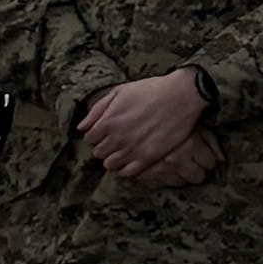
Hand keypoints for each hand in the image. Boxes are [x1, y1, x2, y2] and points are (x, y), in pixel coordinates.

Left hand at [78, 70, 219, 188]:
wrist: (181, 96)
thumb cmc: (150, 90)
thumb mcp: (120, 92)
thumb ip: (97, 110)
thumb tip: (82, 127)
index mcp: (108, 121)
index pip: (89, 138)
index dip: (96, 135)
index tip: (105, 132)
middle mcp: (116, 138)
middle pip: (98, 153)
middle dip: (104, 147)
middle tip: (116, 140)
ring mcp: (132, 150)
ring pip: (110, 165)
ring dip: (114, 158)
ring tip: (124, 150)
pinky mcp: (147, 158)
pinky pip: (127, 173)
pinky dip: (126, 168)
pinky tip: (132, 159)